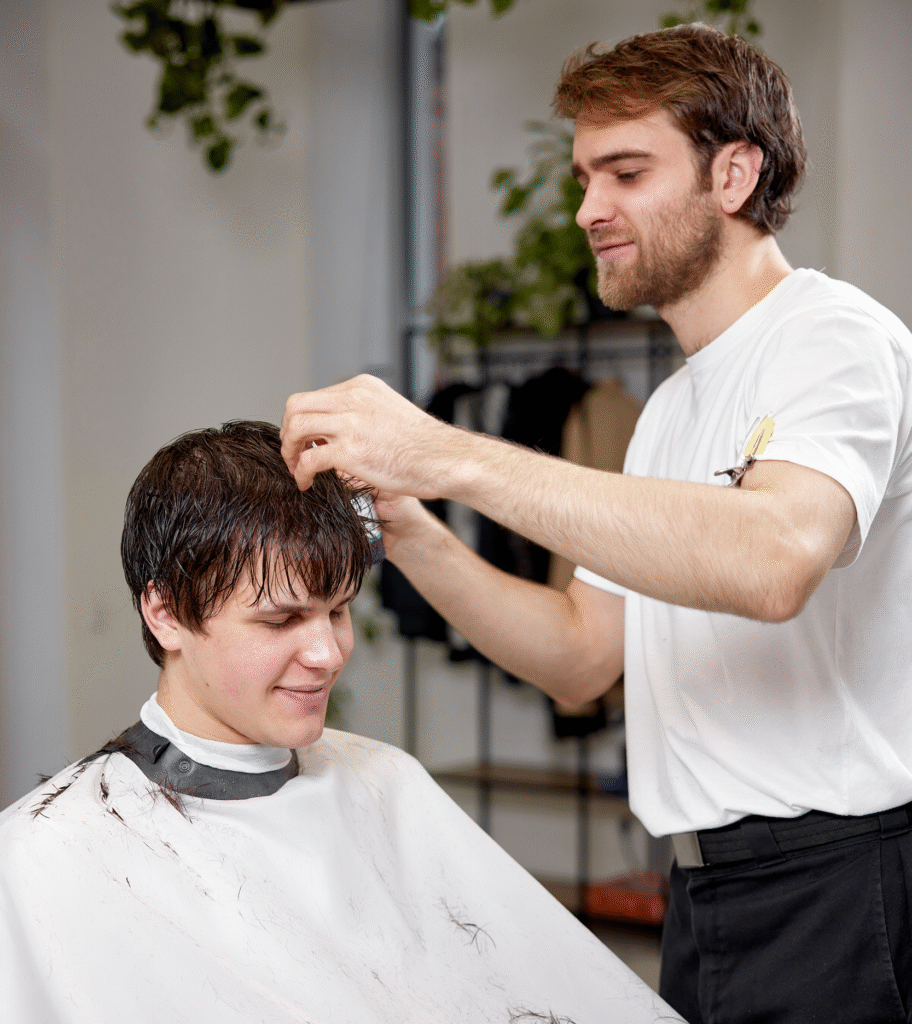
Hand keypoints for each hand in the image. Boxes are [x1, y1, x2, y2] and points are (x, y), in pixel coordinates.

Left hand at [281, 375, 458, 497]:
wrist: (447, 459)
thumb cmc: (425, 446)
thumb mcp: (391, 413)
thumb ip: (364, 414)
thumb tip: (340, 427)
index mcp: (362, 387)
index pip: (314, 397)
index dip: (302, 421)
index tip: (305, 441)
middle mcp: (354, 398)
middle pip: (296, 406)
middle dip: (287, 432)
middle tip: (293, 454)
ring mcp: (351, 423)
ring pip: (296, 427)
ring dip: (289, 451)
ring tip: (296, 469)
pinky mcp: (352, 451)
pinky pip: (309, 459)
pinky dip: (301, 472)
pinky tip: (307, 483)